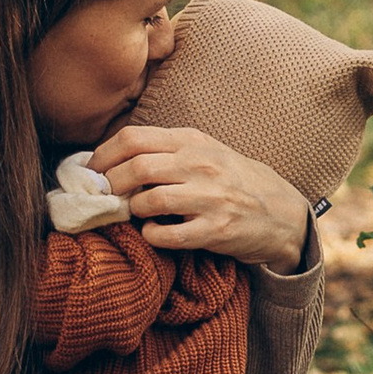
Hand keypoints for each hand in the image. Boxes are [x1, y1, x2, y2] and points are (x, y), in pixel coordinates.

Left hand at [91, 125, 311, 266]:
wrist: (281, 211)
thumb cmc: (233, 180)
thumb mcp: (204, 151)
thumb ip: (164, 150)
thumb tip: (111, 158)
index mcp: (192, 141)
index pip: (133, 138)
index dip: (103, 156)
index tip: (91, 171)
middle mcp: (201, 165)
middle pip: (136, 167)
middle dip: (110, 185)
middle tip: (102, 197)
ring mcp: (210, 197)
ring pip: (149, 200)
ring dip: (132, 210)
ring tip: (133, 213)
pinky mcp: (215, 229)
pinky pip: (168, 234)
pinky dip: (151, 235)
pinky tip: (153, 232)